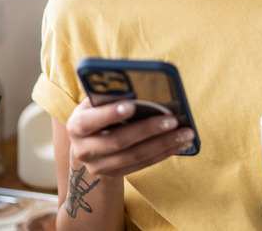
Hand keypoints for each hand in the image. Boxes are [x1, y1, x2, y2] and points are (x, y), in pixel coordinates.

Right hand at [66, 98, 194, 176]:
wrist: (87, 147)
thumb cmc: (96, 114)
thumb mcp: (94, 104)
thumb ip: (109, 96)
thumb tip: (137, 87)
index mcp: (76, 126)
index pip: (90, 121)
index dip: (109, 114)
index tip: (132, 105)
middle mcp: (84, 150)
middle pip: (119, 141)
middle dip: (148, 129)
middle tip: (173, 120)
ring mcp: (99, 166)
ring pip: (135, 156)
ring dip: (163, 144)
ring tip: (185, 133)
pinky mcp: (115, 175)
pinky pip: (143, 164)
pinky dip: (164, 153)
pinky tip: (181, 143)